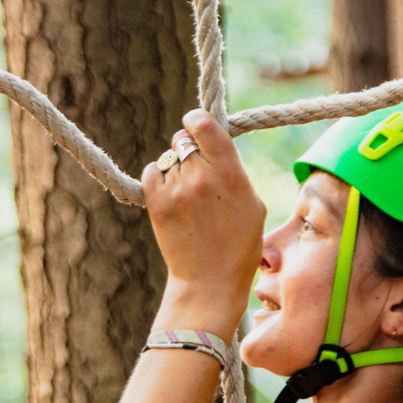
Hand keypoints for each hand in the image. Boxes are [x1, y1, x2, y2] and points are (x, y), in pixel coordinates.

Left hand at [142, 109, 264, 319]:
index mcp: (231, 173)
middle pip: (183, 139)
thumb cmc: (238, 246)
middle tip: (194, 168)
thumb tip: (217, 146)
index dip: (197, 119)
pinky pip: (151, 171)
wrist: (210, 283)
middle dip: (187, 147)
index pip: (206, 125)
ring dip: (174, 168)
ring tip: (187, 195)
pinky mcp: (157, 203)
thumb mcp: (252, 204)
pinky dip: (157, 178)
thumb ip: (233, 170)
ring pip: (168, 158)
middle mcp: (202, 176)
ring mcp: (177, 189)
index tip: (194, 122)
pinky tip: (169, 195)